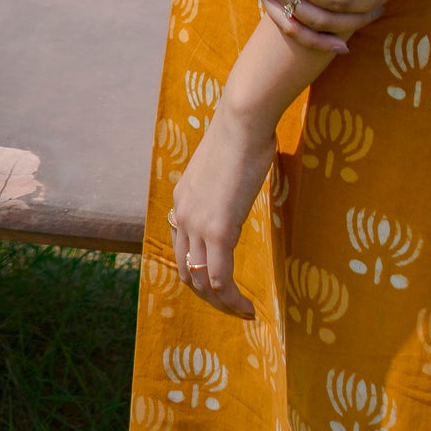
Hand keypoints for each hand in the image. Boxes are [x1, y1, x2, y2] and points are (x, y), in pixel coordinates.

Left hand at [168, 99, 275, 318]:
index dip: (199, 272)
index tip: (220, 284)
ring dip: (221, 304)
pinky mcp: (219, 229)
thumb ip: (222, 184)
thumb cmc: (241, 132)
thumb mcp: (222, 164)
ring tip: (242, 312)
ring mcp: (198, 224)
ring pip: (202, 281)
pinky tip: (248, 306)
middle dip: (208, 296)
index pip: (182, 249)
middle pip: (187, 271)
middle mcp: (182, 215)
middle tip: (231, 307)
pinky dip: (232, 299)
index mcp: (181, 199)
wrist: (243, 119)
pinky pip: (221, 277)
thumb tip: (236, 186)